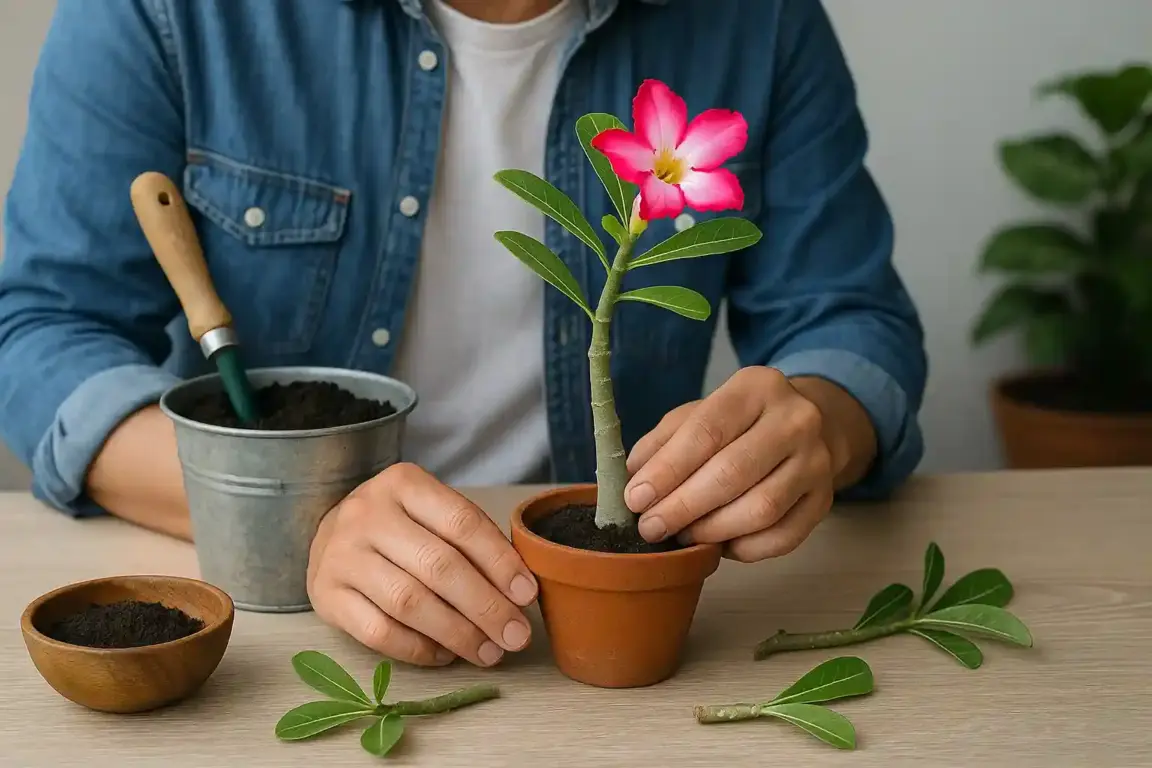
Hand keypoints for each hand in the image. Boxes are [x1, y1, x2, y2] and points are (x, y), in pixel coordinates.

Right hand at [307, 463, 537, 667]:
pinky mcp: (325, 596)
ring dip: (457, 634)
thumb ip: (471, 539)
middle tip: (516, 635)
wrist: (329, 532)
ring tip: (489, 652)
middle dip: (485, 606)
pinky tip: (445, 655)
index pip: (462, 523)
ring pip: (408, 602)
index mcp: (403, 483)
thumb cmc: (398, 524)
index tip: (527, 595)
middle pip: (438, 566)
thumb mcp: (432, 511)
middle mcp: (367, 514)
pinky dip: (418, 650)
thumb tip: (518, 592)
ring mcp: (341, 555)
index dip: (500, 561)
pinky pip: (379, 633)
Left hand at [624, 367, 873, 561]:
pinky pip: (783, 537)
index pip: (706, 431)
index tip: (636, 498)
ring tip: (681, 536)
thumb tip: (631, 482)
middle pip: (732, 472)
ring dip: (711, 530)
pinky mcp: (824, 499)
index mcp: (756, 387)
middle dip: (683, 506)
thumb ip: (661, 444)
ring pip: (761, 508)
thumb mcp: (696, 416)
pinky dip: (744, 549)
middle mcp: (796, 419)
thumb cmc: (736, 424)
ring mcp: (817, 461)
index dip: (667, 470)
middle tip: (651, 527)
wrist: (804, 426)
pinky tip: (717, 545)